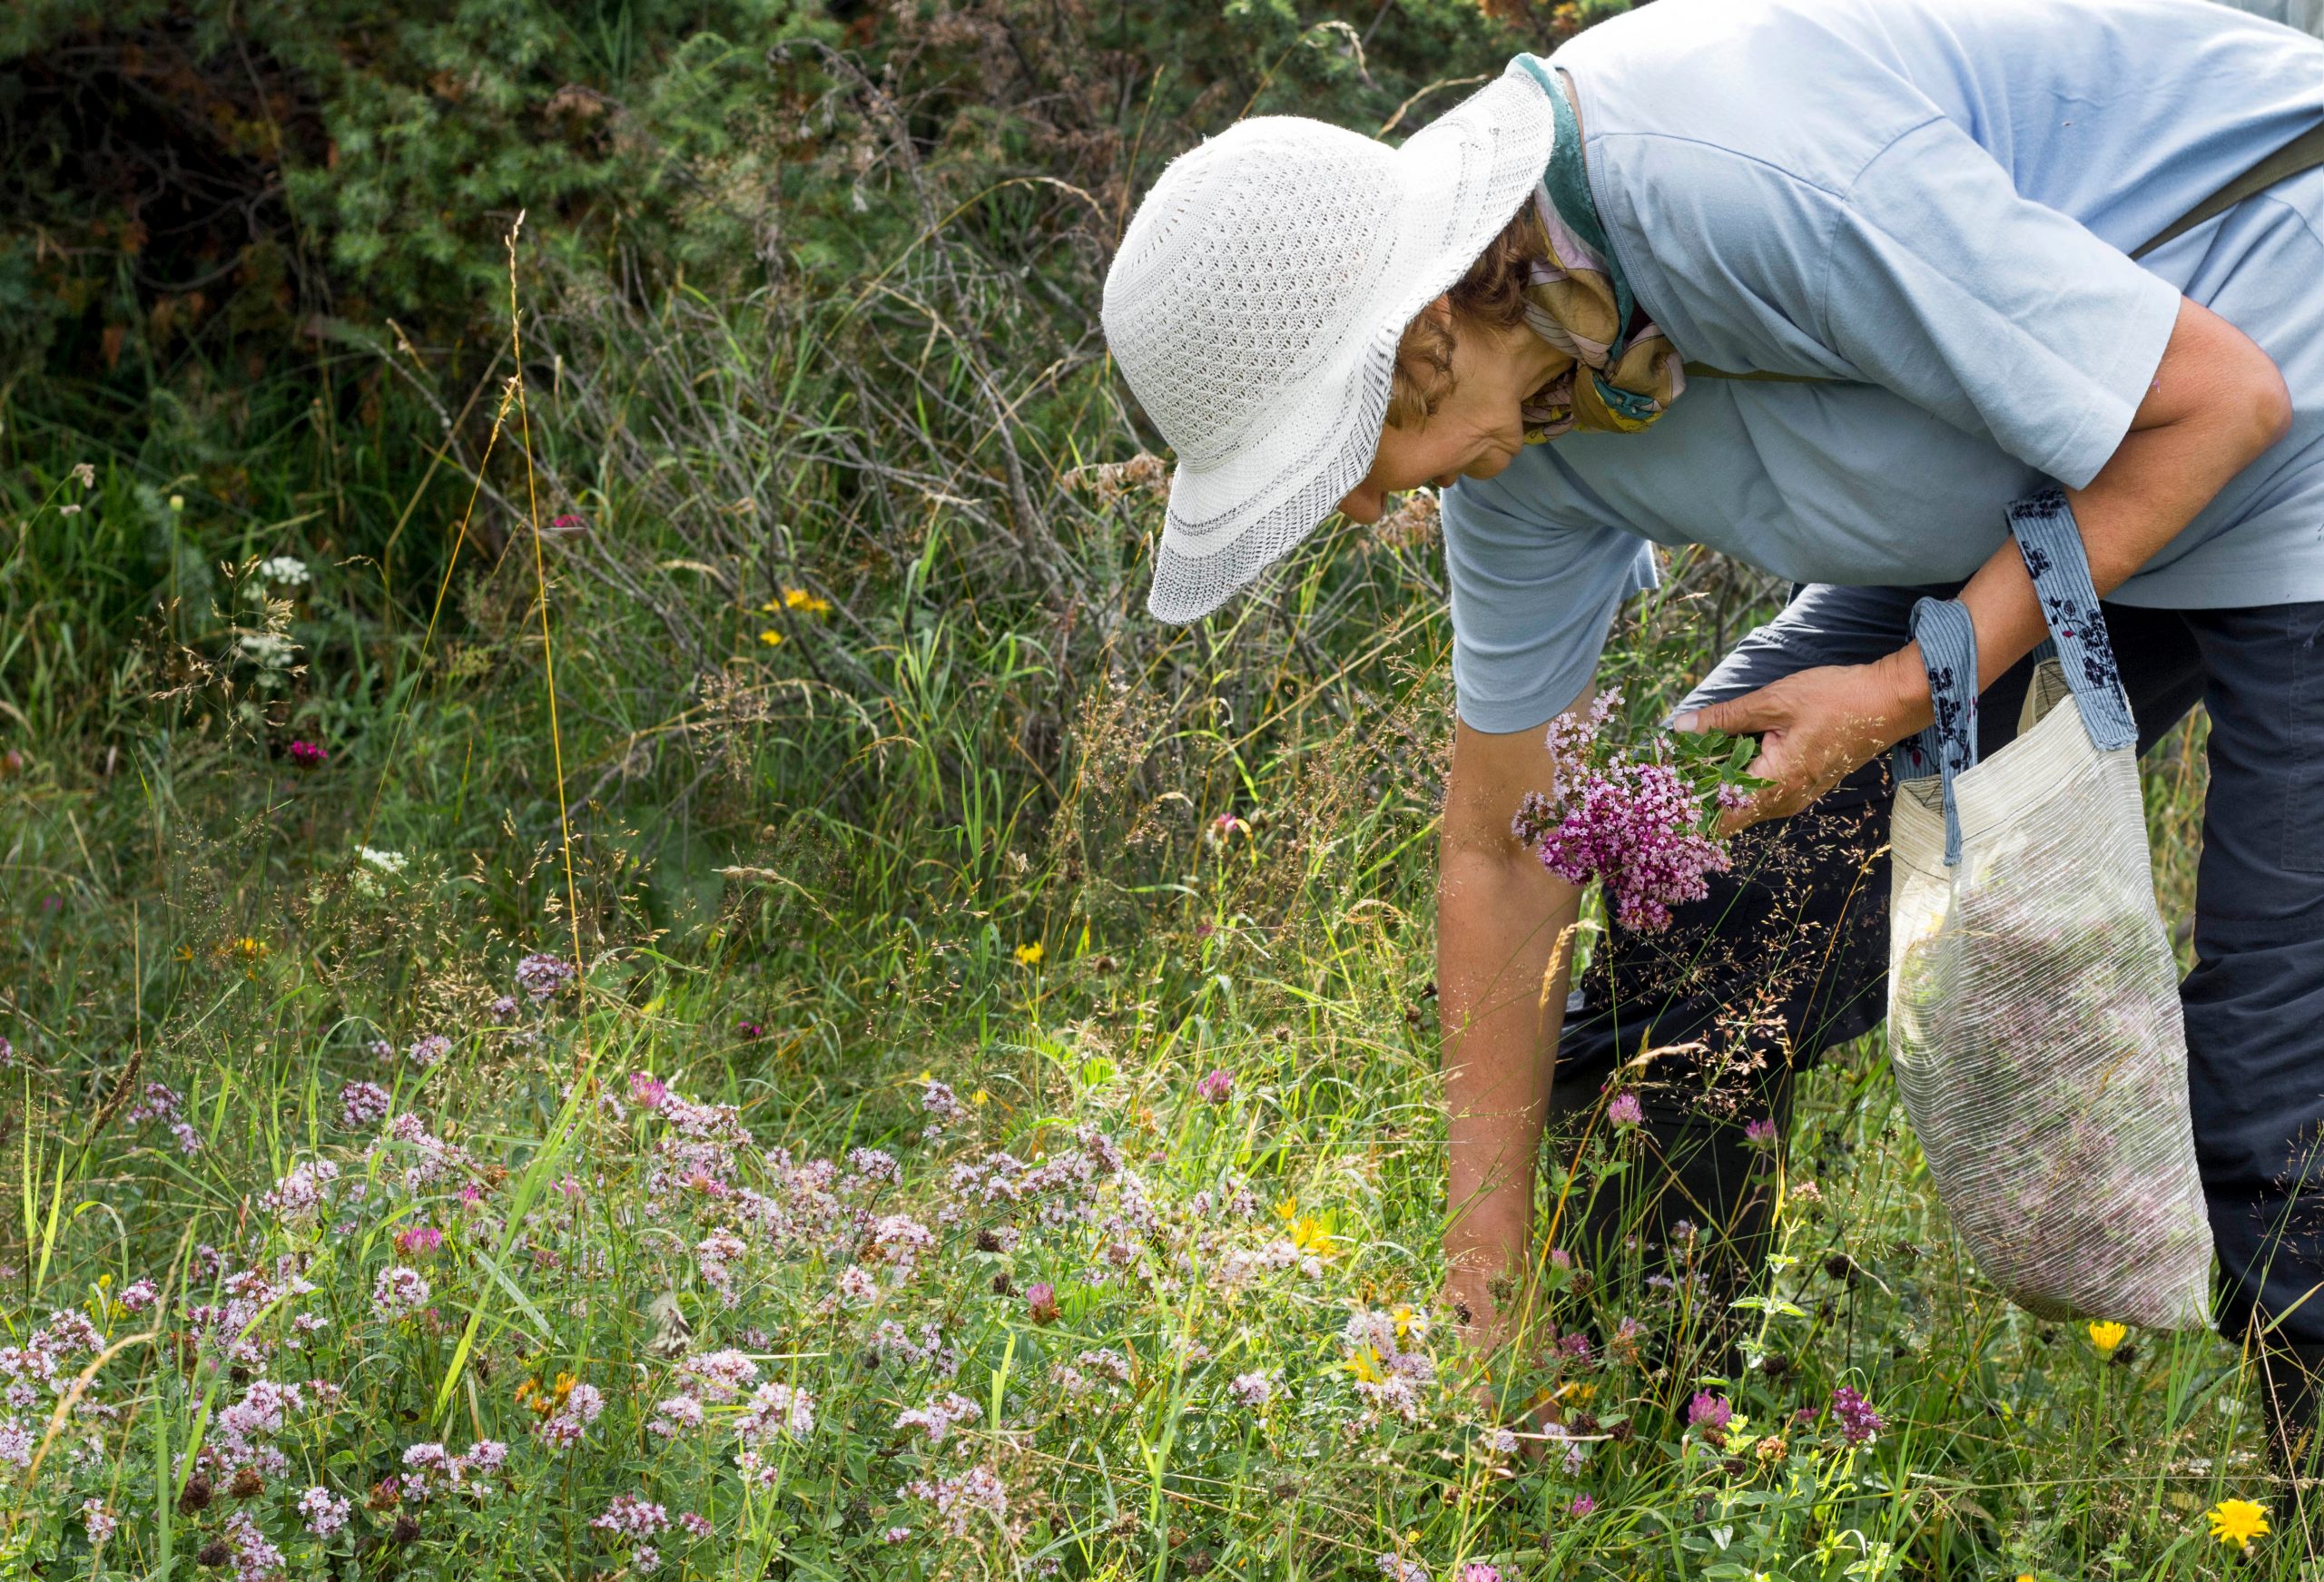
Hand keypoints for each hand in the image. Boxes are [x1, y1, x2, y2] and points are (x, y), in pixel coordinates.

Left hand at [1671, 657, 1928, 834]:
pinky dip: (1741, 776)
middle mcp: (1784, 801)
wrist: (1889, 702)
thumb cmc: (1835, 700)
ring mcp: (1796, 796)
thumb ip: (1725, 718)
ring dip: (1720, 782)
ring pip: (1745, 802)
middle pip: (1728, 812)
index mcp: (1774, 786)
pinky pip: (1762, 790)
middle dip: (1699, 792)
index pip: (1719, 818)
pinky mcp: (1803, 785)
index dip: (1689, 806)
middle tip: (1673, 764)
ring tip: (1693, 755)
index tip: (1665, 786)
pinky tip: (1727, 751)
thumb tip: (1682, 727)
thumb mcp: (1773, 703)